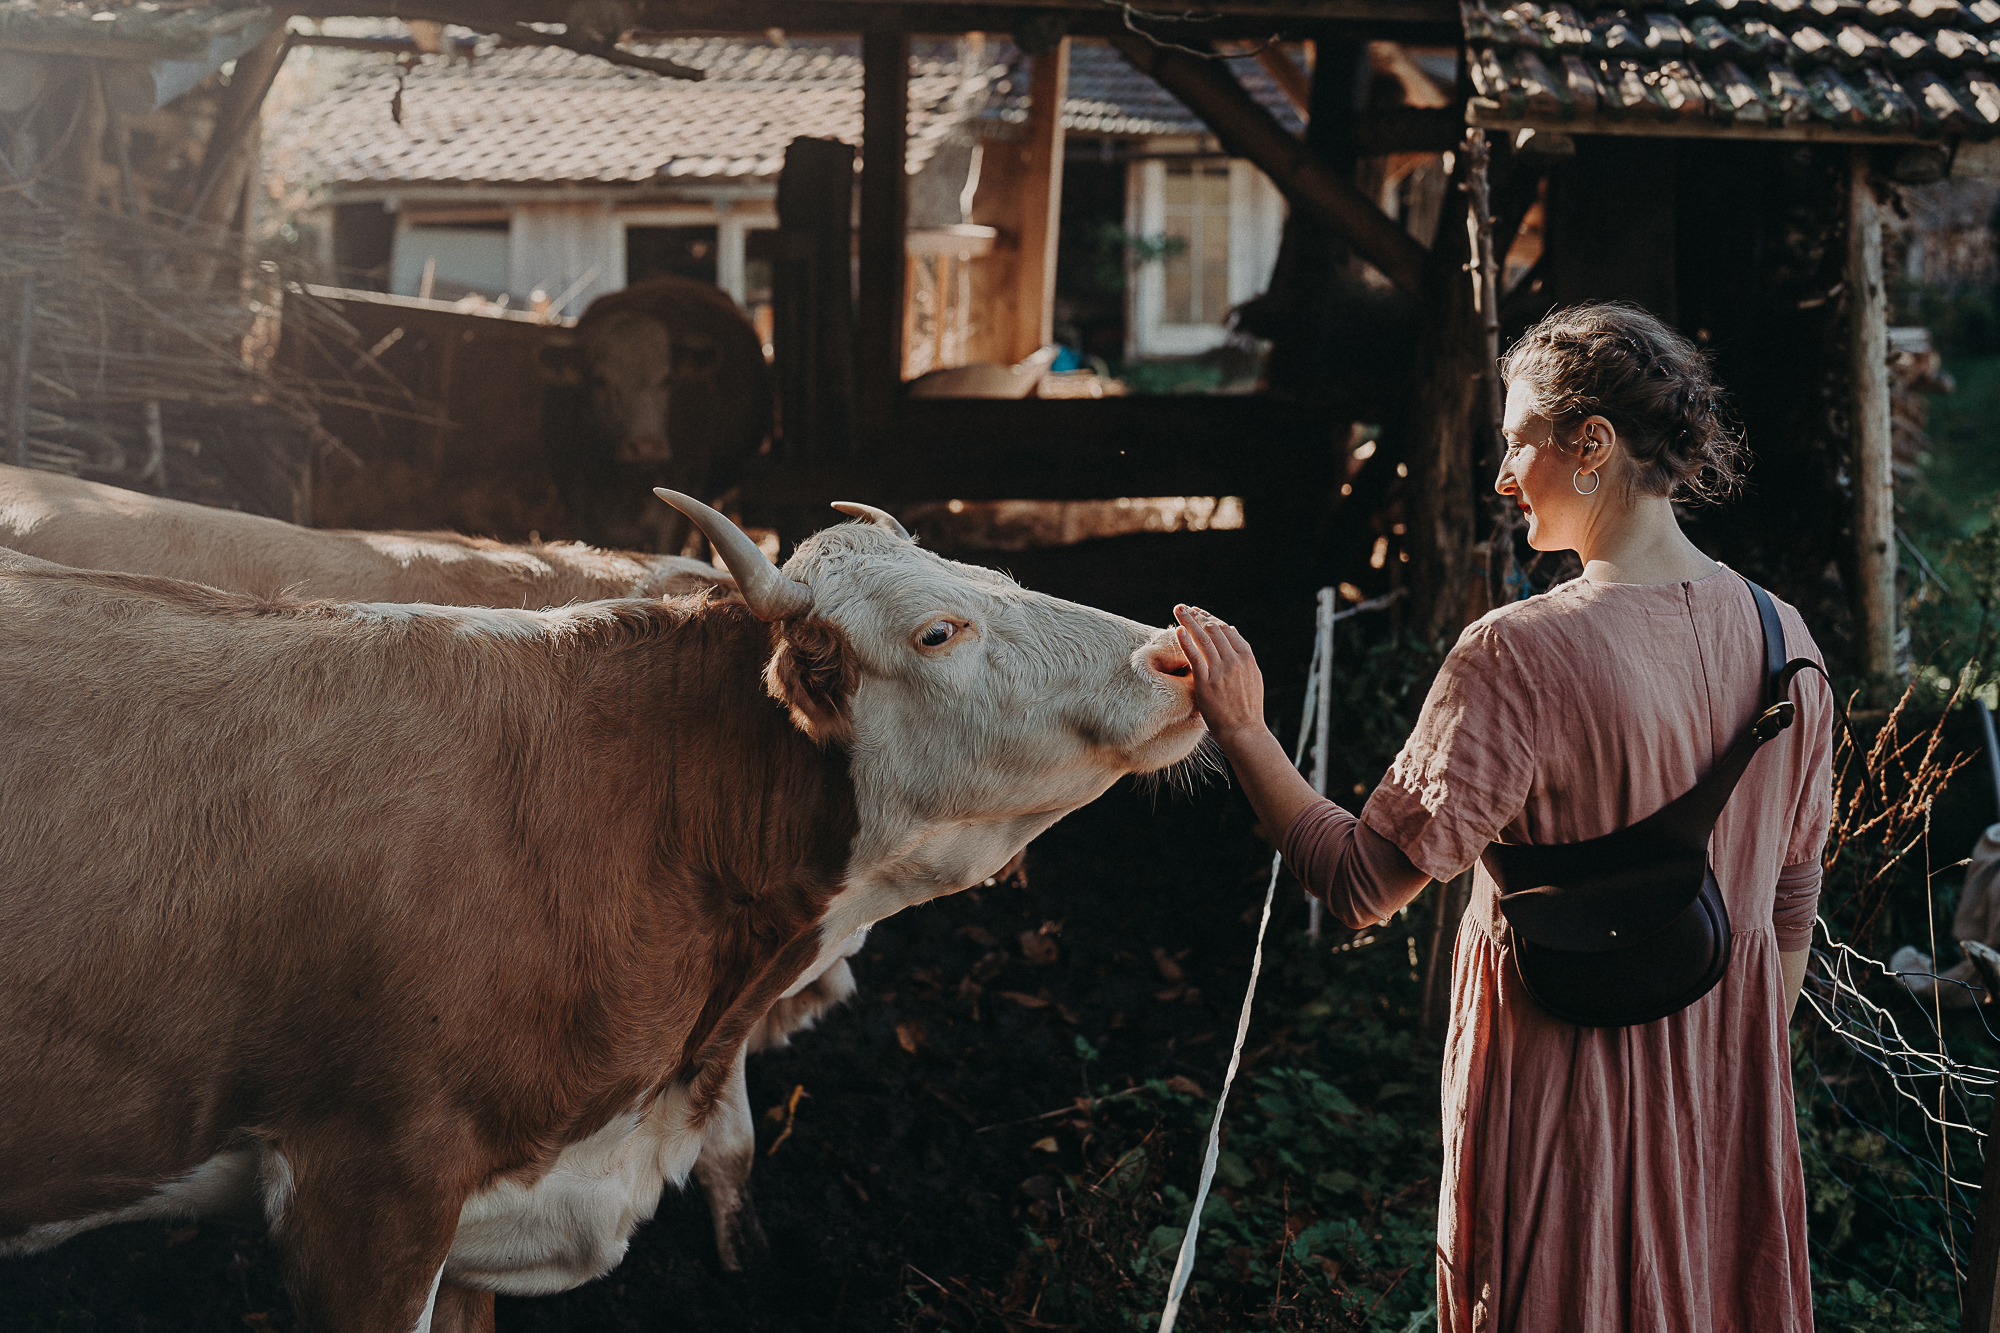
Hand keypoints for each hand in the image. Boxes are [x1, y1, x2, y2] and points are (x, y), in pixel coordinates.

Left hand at [1173, 604, 1266, 744]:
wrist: (1244, 731)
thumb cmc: (1247, 708)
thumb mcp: (1253, 677)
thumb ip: (1243, 654)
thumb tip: (1233, 630)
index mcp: (1247, 658)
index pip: (1227, 631)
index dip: (1211, 620)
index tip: (1199, 614)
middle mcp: (1235, 661)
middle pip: (1215, 630)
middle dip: (1198, 616)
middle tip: (1184, 608)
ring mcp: (1221, 671)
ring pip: (1204, 639)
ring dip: (1190, 621)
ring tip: (1179, 610)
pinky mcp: (1207, 682)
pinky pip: (1195, 656)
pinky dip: (1186, 642)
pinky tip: (1178, 631)